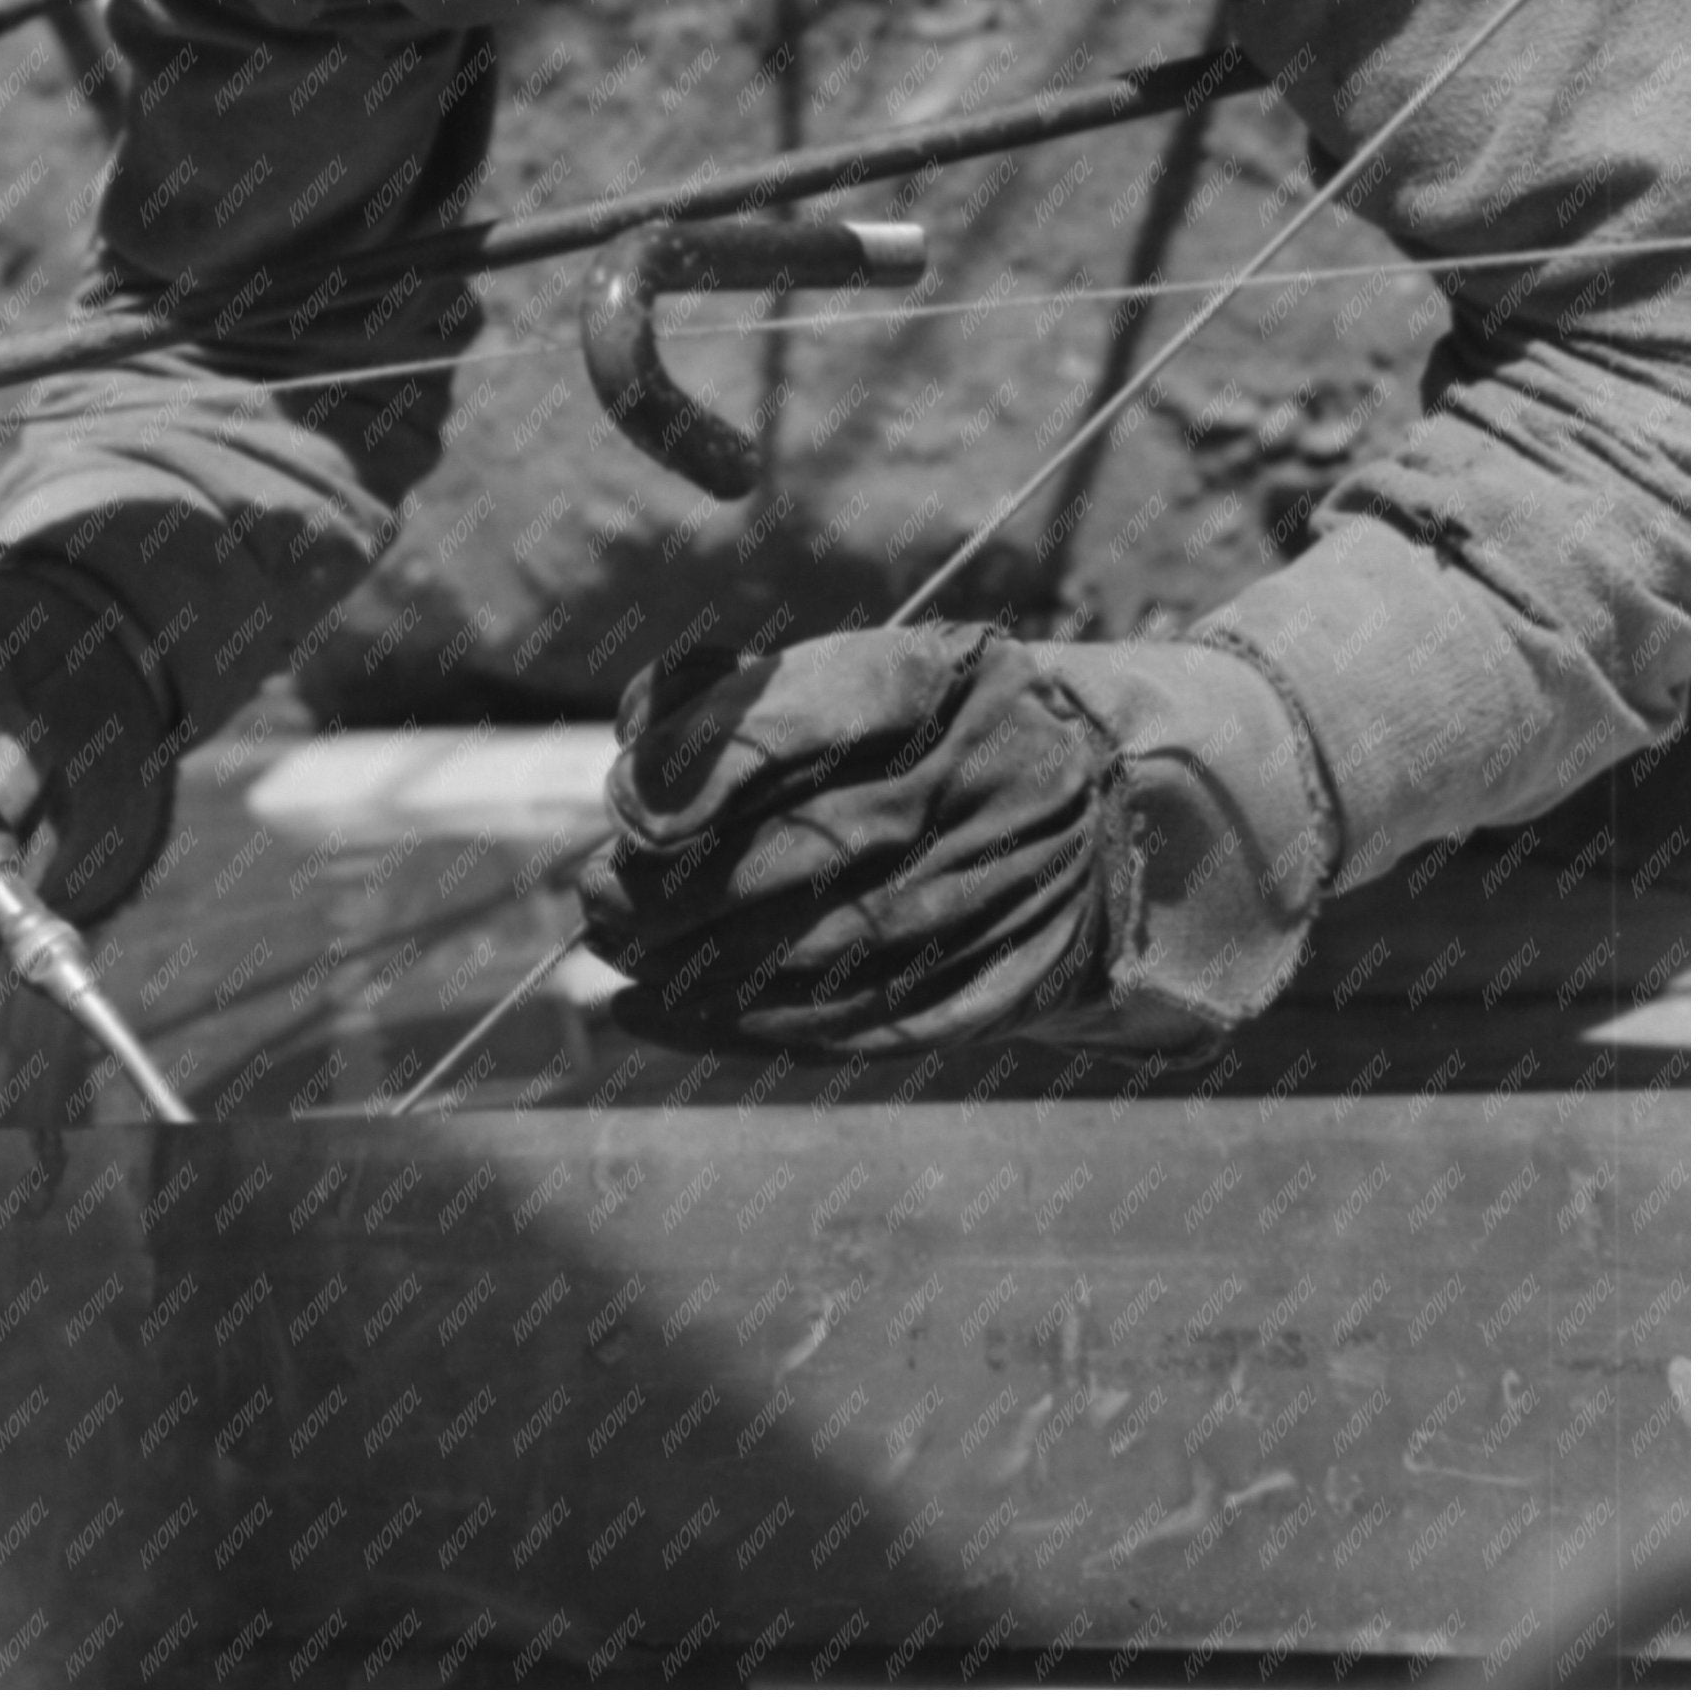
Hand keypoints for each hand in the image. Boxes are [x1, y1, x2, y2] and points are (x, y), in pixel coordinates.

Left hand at [576, 625, 1113, 1052]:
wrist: (1105, 812)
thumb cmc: (927, 732)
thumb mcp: (862, 674)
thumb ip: (742, 694)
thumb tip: (635, 739)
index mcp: (943, 680)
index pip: (814, 718)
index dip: (707, 766)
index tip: (624, 807)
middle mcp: (983, 782)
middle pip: (814, 848)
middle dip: (683, 887)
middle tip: (596, 899)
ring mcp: (1004, 888)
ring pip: (833, 948)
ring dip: (704, 966)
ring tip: (619, 960)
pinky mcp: (1010, 978)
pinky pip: (865, 1019)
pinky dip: (751, 1026)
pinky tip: (662, 1016)